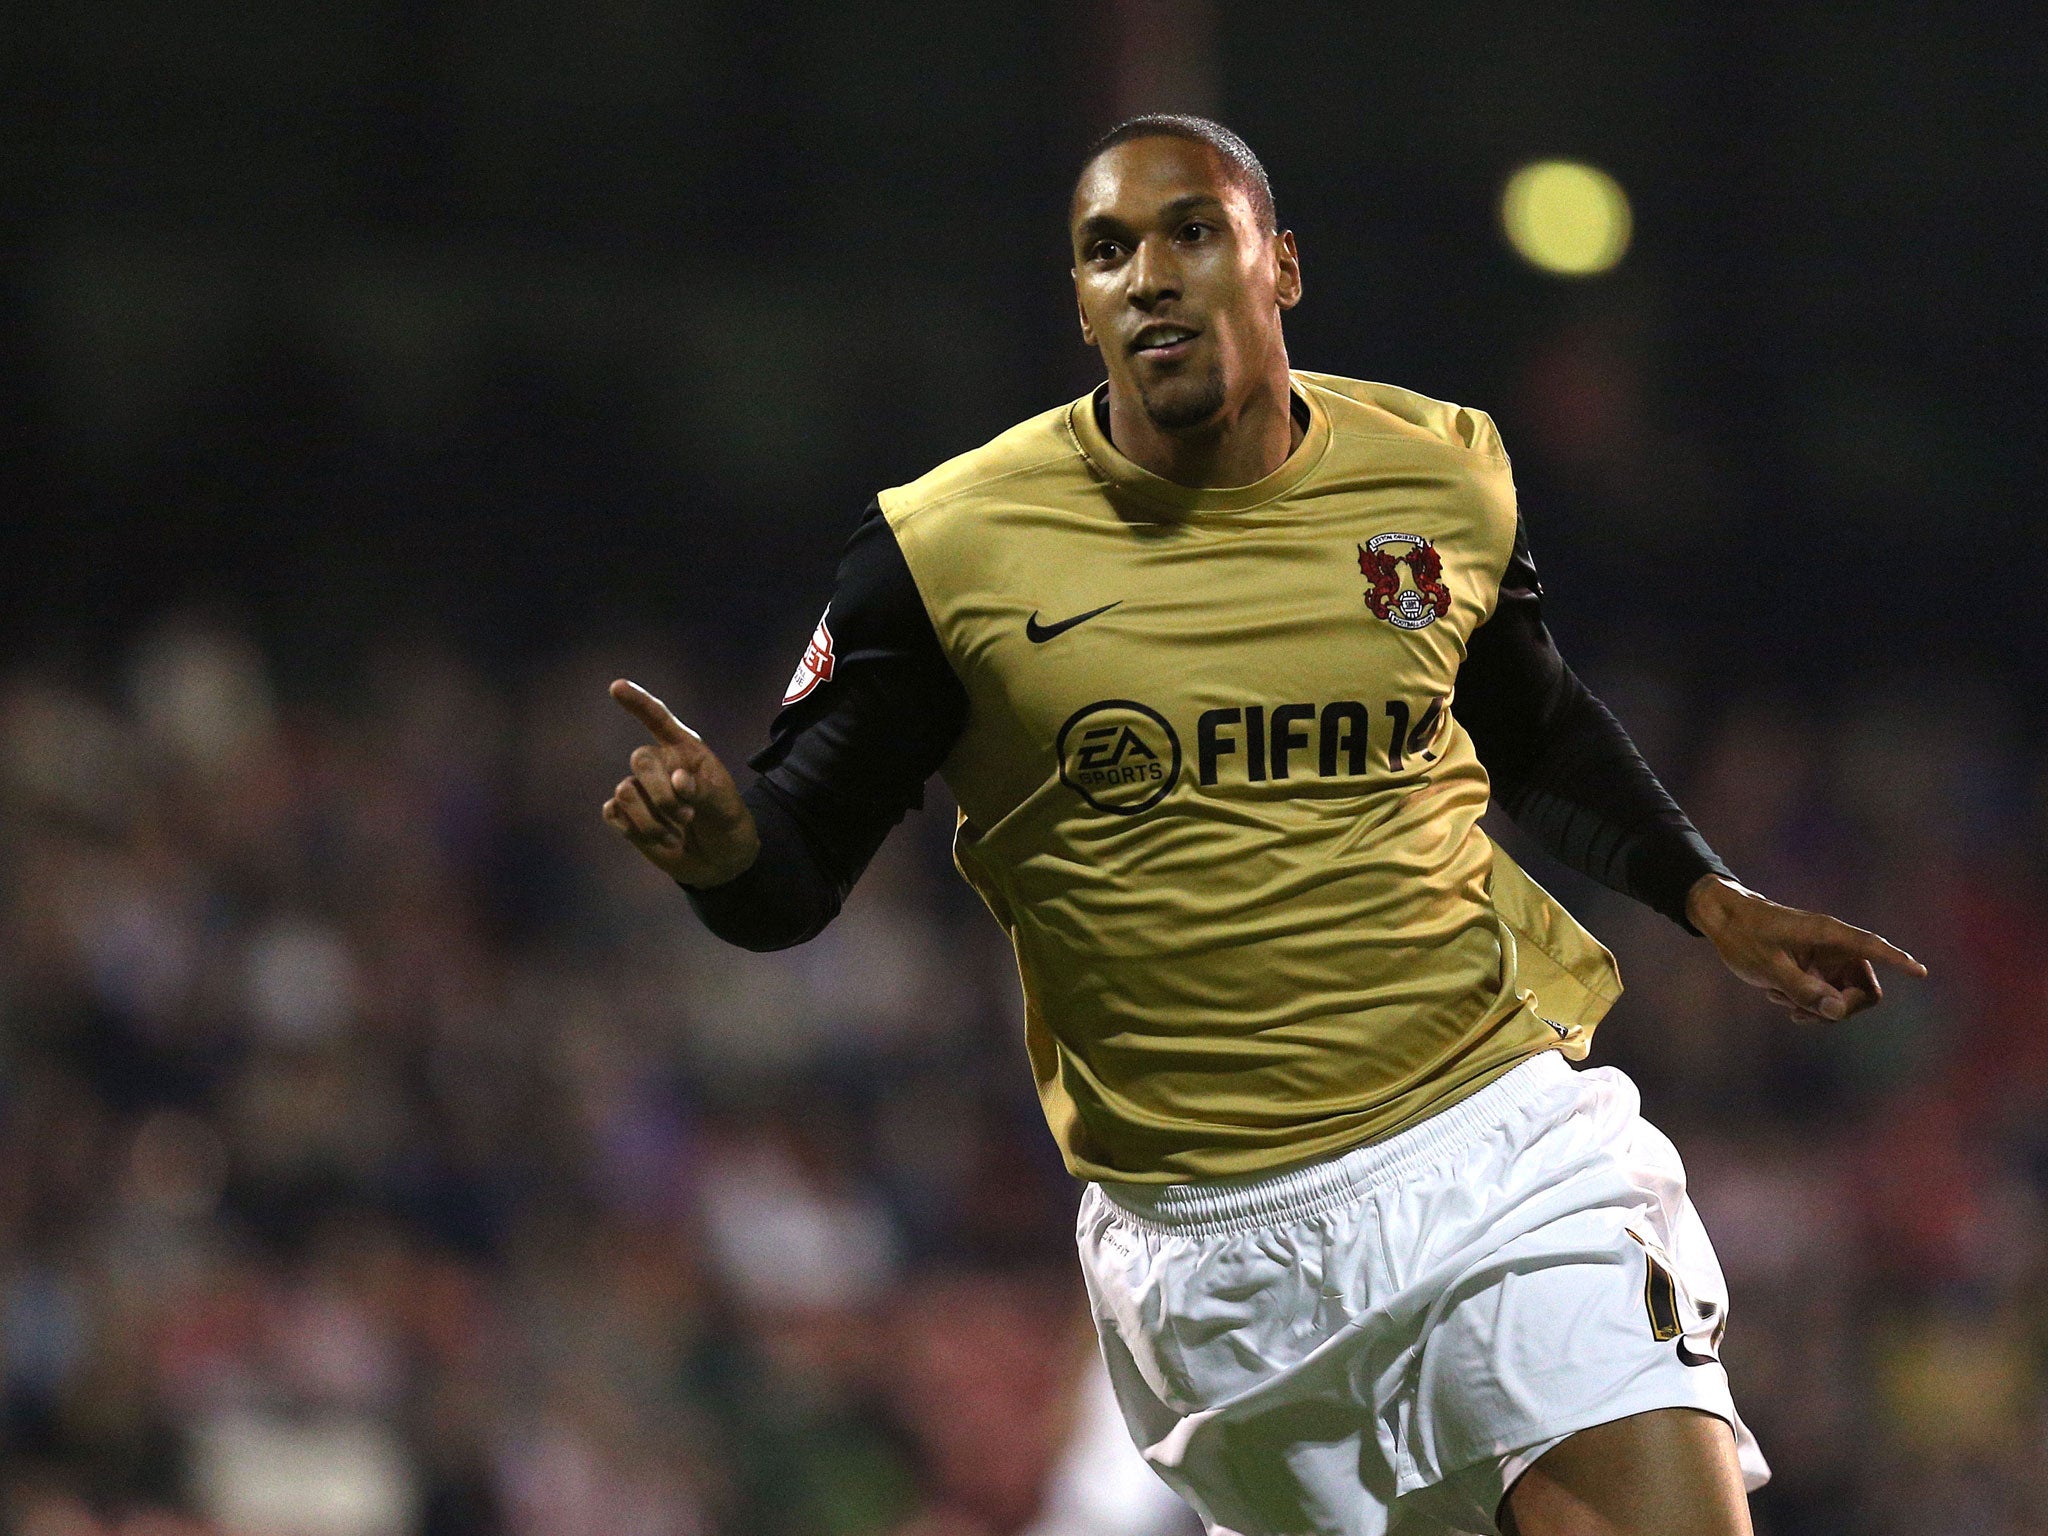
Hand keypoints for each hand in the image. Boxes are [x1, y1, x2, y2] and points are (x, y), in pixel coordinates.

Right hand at [601, 679, 759, 887]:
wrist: (719, 860)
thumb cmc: (727, 823)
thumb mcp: (727, 807)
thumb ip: (704, 790)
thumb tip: (677, 778)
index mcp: (686, 750)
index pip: (659, 719)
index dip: (638, 702)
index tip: (616, 687)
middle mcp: (660, 764)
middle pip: (640, 758)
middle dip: (662, 793)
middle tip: (687, 817)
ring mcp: (641, 789)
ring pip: (625, 791)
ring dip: (652, 820)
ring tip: (677, 834)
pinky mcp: (627, 815)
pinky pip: (613, 813)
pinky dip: (635, 830)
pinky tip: (659, 839)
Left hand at [1686, 874, 1926, 1021]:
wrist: (1724, 919)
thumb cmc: (1744, 935)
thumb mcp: (1768, 967)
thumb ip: (1803, 990)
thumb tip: (1838, 1011)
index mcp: (1829, 935)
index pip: (1873, 948)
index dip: (1898, 960)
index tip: (1921, 972)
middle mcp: (1834, 947)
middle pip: (1864, 989)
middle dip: (1840, 1009)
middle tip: (1805, 1014)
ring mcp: (1826, 959)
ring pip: (1844, 998)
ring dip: (1819, 1008)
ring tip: (1781, 999)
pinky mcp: (1816, 969)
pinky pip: (1826, 996)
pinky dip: (1807, 1003)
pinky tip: (1778, 996)